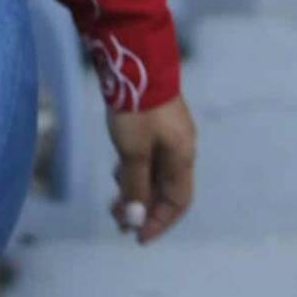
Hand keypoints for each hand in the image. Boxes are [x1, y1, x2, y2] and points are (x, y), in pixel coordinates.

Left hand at [106, 94, 195, 244]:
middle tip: (117, 219)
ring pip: (154, 172)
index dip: (159, 222)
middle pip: (165, 189)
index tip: (138, 237)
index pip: (177, 202)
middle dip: (142, 207)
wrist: (134, 59)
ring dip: (135, 188)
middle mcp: (180, 147)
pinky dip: (133, 169)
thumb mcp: (133, 152)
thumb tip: (135, 219)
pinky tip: (117, 169)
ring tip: (113, 197)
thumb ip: (135, 186)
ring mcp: (169, 132)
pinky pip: (147, 156)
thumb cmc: (136, 109)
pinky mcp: (154, 121)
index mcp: (182, 157)